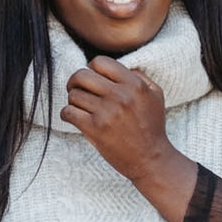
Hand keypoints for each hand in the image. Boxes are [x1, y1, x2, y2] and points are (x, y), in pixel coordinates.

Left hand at [59, 56, 178, 182]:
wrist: (151, 158)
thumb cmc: (152, 127)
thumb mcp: (155, 95)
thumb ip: (139, 76)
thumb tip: (119, 66)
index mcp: (134, 84)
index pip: (99, 62)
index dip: (91, 68)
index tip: (91, 79)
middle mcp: (120, 95)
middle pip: (81, 75)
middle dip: (75, 81)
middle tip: (76, 89)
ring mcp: (106, 112)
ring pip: (73, 95)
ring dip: (73, 101)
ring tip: (81, 108)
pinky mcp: (95, 129)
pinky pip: (68, 112)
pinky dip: (67, 114)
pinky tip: (74, 117)